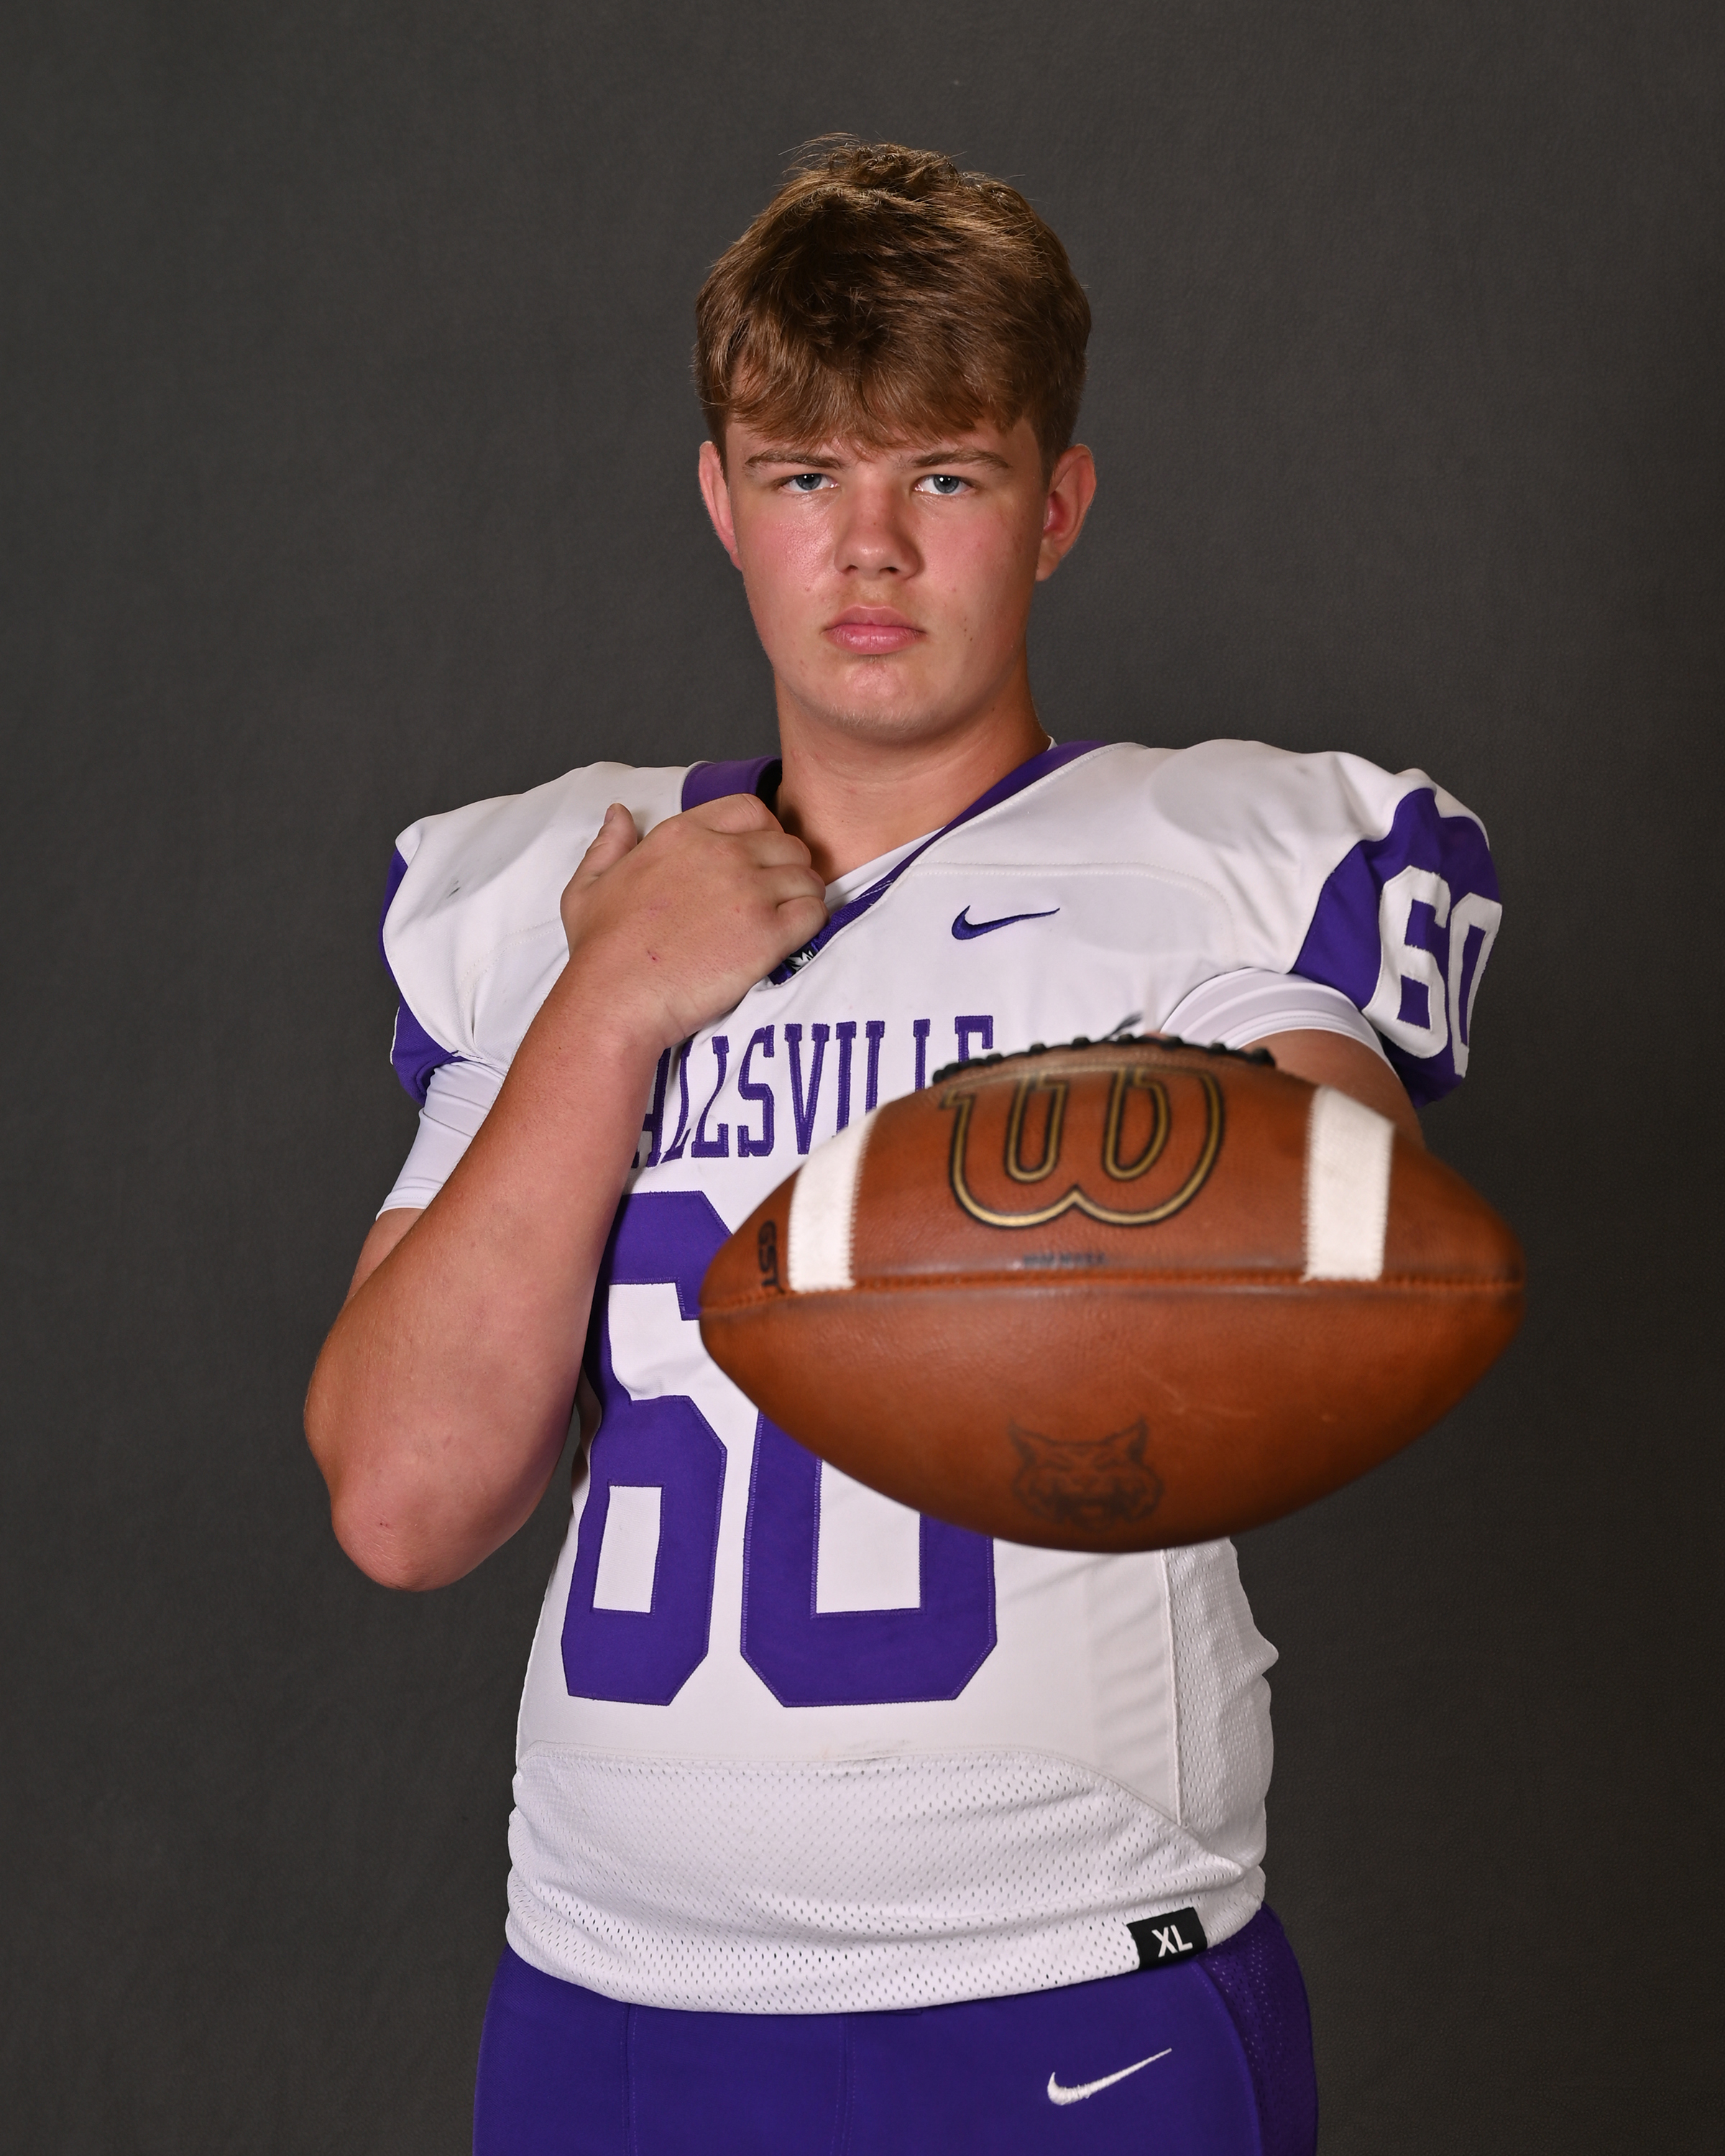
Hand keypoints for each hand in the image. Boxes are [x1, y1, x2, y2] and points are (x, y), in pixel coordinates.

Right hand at [558, 796, 828, 1050]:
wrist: (616, 998)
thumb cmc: (600, 950)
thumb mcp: (588, 885)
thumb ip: (610, 844)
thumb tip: (619, 813)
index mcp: (684, 834)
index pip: (751, 810)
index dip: (764, 833)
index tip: (758, 861)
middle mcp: (723, 854)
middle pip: (787, 844)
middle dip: (788, 869)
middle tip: (776, 899)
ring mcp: (749, 892)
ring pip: (808, 877)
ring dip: (803, 897)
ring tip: (785, 923)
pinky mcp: (768, 933)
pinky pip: (814, 912)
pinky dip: (811, 925)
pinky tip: (791, 940)